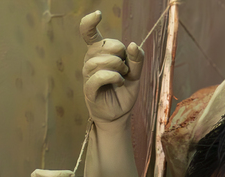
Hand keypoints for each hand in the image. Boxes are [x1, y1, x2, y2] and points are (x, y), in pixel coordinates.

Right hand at [81, 10, 143, 125]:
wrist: (119, 114)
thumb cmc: (124, 92)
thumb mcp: (135, 74)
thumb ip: (137, 59)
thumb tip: (133, 44)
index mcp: (99, 53)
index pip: (88, 33)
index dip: (90, 22)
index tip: (97, 14)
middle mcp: (90, 61)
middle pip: (104, 44)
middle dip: (120, 53)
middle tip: (125, 67)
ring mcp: (88, 75)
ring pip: (101, 61)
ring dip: (118, 67)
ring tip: (122, 77)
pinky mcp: (89, 89)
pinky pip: (99, 76)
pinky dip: (113, 77)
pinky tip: (119, 81)